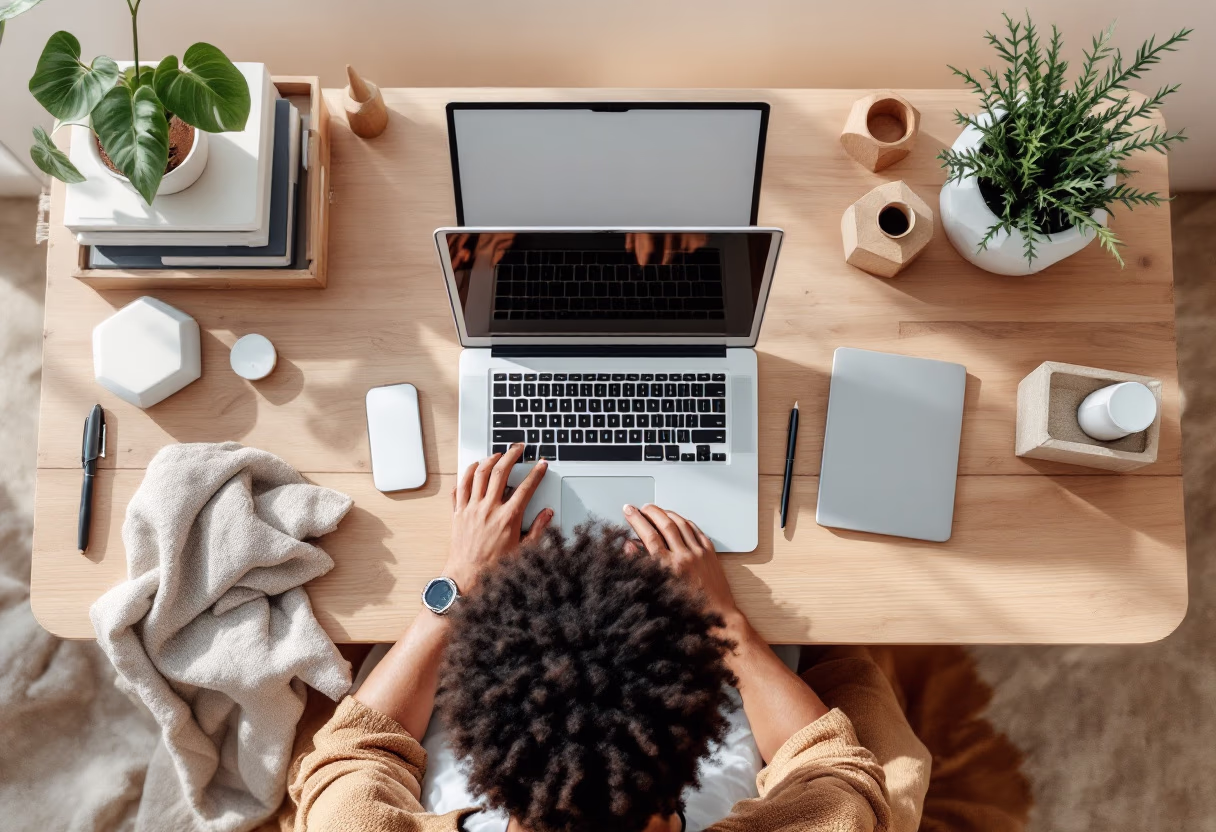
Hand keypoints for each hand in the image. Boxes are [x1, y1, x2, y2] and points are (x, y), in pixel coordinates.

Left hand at [445, 445, 551, 590]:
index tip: (542, 464)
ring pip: (479, 474)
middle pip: (500, 472)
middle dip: (511, 455)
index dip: (536, 473)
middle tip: (518, 448)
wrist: (467, 578)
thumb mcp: (524, 550)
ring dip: (489, 460)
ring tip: (497, 454)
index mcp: (508, 518)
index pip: (526, 488)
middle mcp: (489, 509)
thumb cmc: (495, 567)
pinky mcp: (458, 513)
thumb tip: (548, 513)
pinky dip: (467, 474)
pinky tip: (473, 468)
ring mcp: (471, 509)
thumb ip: (538, 529)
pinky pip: (460, 487)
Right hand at [622, 503, 742, 632]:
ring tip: (657, 510)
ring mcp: (699, 554)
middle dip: (650, 512)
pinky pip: (697, 531)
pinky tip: (679, 520)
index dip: (636, 520)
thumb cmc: (686, 611)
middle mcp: (684, 557)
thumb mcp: (657, 590)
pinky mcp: (710, 554)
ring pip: (681, 524)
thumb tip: (629, 546)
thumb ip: (641, 565)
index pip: (648, 535)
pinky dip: (686, 522)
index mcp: (668, 567)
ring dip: (667, 513)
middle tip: (641, 507)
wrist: (716, 618)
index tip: (629, 511)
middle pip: (664, 524)